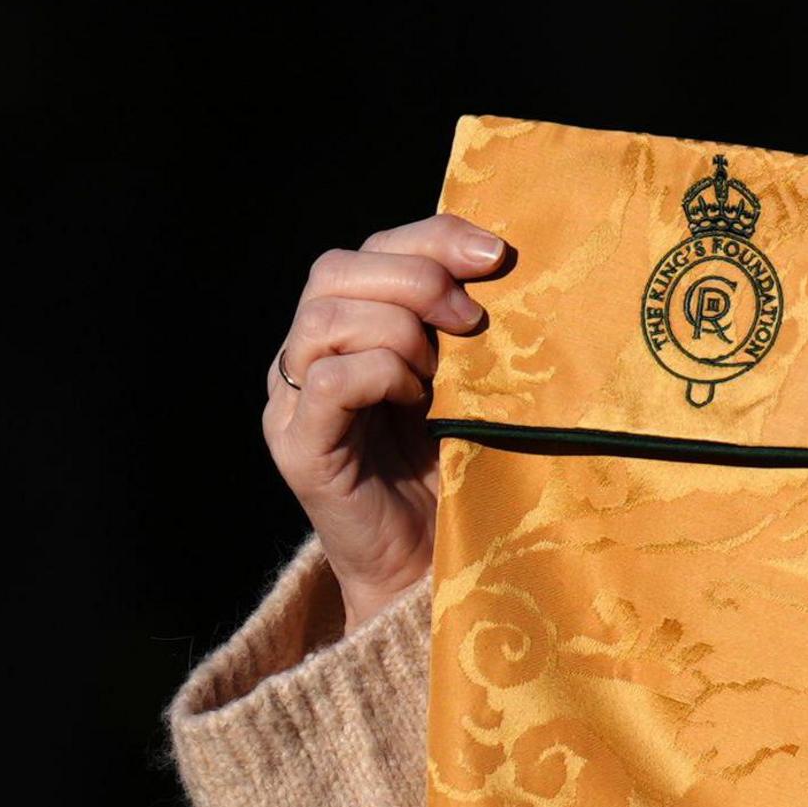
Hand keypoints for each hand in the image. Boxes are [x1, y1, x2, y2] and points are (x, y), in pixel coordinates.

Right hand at [261, 214, 512, 631]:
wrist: (432, 570)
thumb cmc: (463, 473)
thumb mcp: (473, 387)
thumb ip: (470, 332)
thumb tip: (512, 270)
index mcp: (352, 329)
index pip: (373, 249)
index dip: (432, 236)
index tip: (498, 254)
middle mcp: (311, 355)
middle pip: (335, 269)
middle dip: (416, 279)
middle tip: (474, 322)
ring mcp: (295, 400)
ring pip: (325, 317)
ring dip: (399, 331)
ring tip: (442, 375)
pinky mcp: (298, 446)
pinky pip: (327, 381)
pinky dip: (379, 375)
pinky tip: (417, 400)